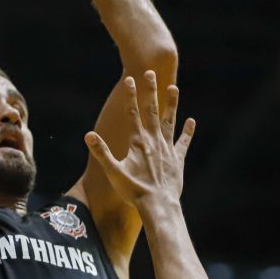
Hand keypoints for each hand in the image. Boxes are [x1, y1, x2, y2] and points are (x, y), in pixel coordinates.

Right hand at [84, 71, 195, 208]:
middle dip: (150, 91)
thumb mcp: (113, 172)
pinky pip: (183, 142)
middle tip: (150, 73)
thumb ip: (102, 152)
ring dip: (171, 104)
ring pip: (170, 121)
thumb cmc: (134, 191)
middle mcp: (154, 141)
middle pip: (152, 111)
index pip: (133, 113)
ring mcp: (168, 149)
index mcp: (138, 141)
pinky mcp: (177, 159)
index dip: (130, 95)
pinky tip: (191, 121)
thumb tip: (88, 135)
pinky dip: (187, 132)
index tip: (129, 79)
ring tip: (174, 87)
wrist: (158, 205)